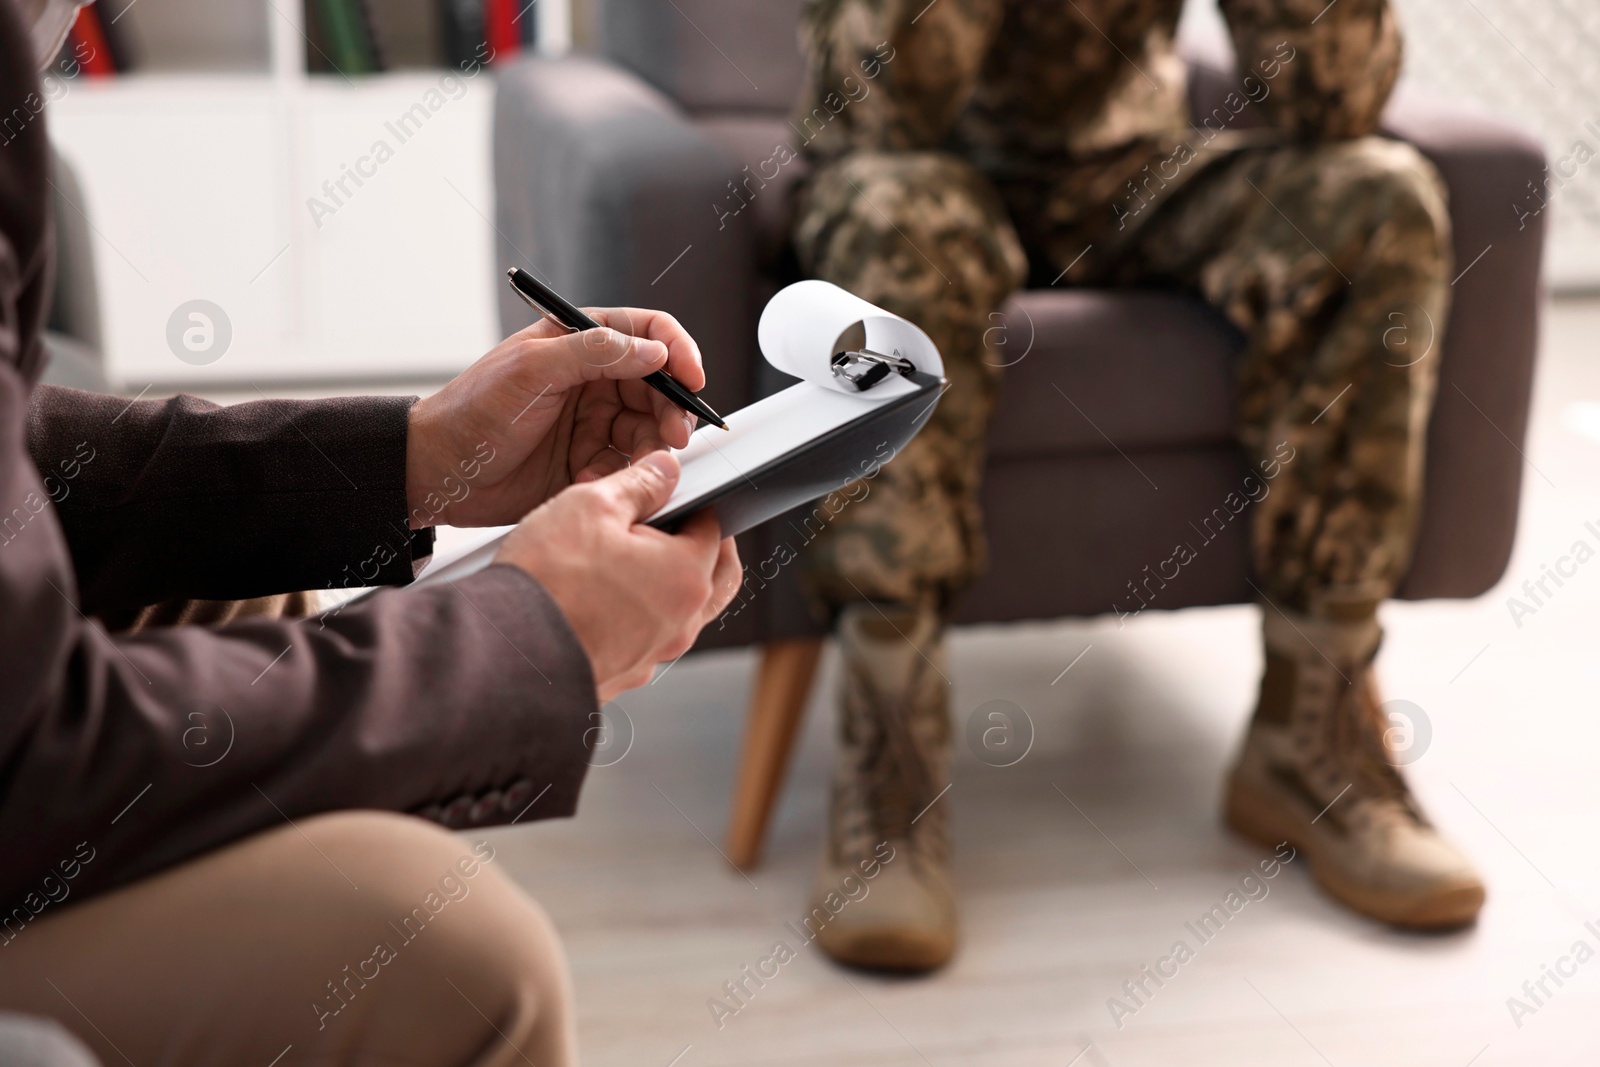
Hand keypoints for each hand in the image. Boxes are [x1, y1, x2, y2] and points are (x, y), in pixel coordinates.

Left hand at [405, 307, 704, 528]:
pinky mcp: (589, 459)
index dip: (678, 350)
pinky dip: (620, 476)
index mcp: (581, 340)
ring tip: (634, 468)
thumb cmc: (472, 412)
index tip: (692, 378)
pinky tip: (589, 479)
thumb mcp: (530, 370)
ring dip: (650, 449)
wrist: (440, 473)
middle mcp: (594, 377)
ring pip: (649, 429)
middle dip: (672, 411)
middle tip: (674, 437)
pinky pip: (627, 466)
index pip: (648, 331)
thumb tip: (654, 348)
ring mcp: (593, 419)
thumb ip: (594, 352)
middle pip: (659, 386)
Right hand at [493, 451, 740, 700]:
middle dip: (704, 548)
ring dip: (667, 585)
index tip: (675, 497)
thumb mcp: (590, 506)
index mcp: (685, 577)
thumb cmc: (546, 582)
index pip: (716, 531)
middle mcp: (680, 623)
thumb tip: (665, 471)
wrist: (504, 652)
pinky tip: (600, 599)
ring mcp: (653, 654)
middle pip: (715, 577)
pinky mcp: (624, 673)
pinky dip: (636, 617)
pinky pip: (644, 639)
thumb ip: (639, 484)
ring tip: (625, 562)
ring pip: (681, 612)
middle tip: (674, 527)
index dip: (695, 506)